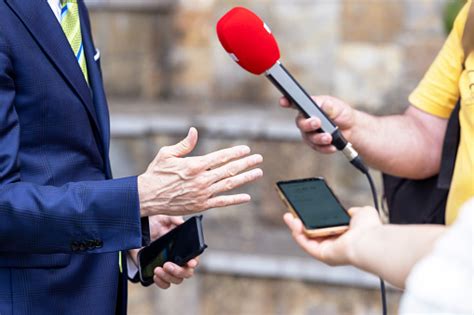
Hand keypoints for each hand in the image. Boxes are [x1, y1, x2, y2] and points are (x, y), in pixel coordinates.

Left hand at [129, 215, 199, 288]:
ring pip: (176, 280)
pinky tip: (155, 274)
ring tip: (158, 269)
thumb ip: (173, 219)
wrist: (137, 232)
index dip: (194, 261)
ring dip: (168, 277)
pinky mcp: (159, 274)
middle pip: (187, 272)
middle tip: (167, 264)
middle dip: (179, 271)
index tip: (190, 262)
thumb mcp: (163, 218)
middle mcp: (179, 259)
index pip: (195, 257)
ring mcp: (169, 268)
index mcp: (184, 248)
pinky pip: (165, 284)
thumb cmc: (153, 224)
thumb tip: (181, 223)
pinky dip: (161, 282)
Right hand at [138, 127, 262, 216]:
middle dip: (246, 163)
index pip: (220, 157)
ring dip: (245, 178)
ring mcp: (202, 194)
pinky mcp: (201, 205)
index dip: (235, 152)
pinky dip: (235, 199)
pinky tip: (246, 197)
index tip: (246, 149)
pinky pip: (222, 202)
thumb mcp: (167, 154)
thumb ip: (184, 144)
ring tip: (257, 172)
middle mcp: (201, 180)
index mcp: (194, 165)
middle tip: (258, 159)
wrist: (147, 197)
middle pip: (229, 170)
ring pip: (229, 185)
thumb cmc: (156, 173)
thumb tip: (194, 131)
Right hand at [279, 95, 355, 153]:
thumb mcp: (337, 107)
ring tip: (329, 137)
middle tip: (317, 123)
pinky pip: (316, 147)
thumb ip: (330, 106)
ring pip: (308, 137)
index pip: (295, 104)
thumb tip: (325, 105)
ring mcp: (309, 132)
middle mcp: (306, 119)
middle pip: (300, 123)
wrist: (351, 129)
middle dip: (308, 124)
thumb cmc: (341, 114)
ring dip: (318, 138)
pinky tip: (332, 146)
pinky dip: (324, 147)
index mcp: (309, 106)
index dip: (287, 102)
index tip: (283, 101)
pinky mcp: (315, 143)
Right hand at [283, 207, 380, 265]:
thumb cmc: (369, 229)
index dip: (313, 219)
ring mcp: (327, 251)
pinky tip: (293, 221)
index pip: (324, 229)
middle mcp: (334, 246)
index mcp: (343, 237)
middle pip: (312, 233)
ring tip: (288, 215)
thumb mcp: (362, 213)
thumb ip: (354, 212)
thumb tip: (349, 212)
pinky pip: (305, 244)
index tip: (306, 209)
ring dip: (295, 227)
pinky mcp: (321, 255)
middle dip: (300, 223)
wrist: (369, 241)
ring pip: (306, 239)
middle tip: (292, 212)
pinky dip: (297, 233)